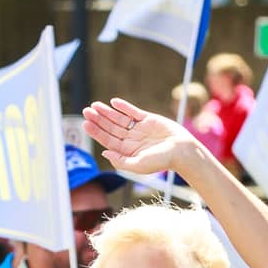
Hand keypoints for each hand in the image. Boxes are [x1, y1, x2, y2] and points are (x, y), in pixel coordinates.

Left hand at [82, 97, 197, 178]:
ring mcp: (139, 129)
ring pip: (119, 119)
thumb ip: (120, 161)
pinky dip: (124, 106)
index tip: (86, 124)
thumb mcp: (138, 165)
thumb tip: (104, 152)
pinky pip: (133, 112)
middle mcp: (131, 140)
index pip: (108, 140)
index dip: (96, 132)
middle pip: (111, 128)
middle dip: (98, 119)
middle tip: (86, 111)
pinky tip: (114, 102)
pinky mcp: (148, 119)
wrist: (181, 150)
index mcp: (127, 151)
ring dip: (107, 112)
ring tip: (94, 105)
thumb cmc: (161, 161)